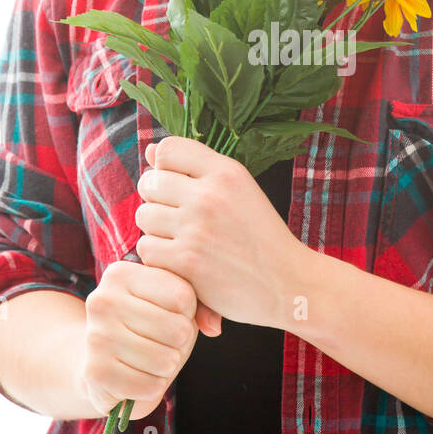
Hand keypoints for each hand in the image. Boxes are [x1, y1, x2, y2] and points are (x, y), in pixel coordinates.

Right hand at [80, 257, 221, 421]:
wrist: (101, 364)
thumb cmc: (145, 328)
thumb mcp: (168, 304)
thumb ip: (197, 304)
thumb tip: (212, 326)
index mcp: (121, 273)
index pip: (183, 296)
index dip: (188, 314)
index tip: (171, 315)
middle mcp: (103, 300)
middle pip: (178, 329)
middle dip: (180, 343)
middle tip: (162, 342)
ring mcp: (95, 336)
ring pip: (166, 360)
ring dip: (168, 366)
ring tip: (150, 359)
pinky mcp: (95, 372)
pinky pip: (150, 385)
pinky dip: (153, 387)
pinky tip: (139, 377)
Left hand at [134, 136, 305, 328]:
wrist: (288, 283)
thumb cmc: (260, 236)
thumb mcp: (239, 190)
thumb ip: (196, 168)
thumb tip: (151, 151)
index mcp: (226, 171)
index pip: (168, 150)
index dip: (164, 167)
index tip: (177, 185)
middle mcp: (210, 195)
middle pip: (150, 183)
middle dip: (157, 199)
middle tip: (178, 217)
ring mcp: (197, 228)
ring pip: (144, 216)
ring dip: (155, 230)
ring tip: (180, 240)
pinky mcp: (187, 261)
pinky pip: (147, 249)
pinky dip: (159, 258)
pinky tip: (180, 261)